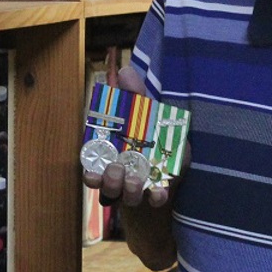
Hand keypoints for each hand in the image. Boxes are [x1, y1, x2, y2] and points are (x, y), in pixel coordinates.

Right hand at [82, 63, 176, 206]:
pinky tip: (158, 192)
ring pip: (127, 197)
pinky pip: (154, 201)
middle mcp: (121, 175)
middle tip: (115, 170)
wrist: (180, 149)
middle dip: (109, 182)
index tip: (91, 173)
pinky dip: (156, 198)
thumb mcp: (146, 111)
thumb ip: (136, 95)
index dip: (90, 174)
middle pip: (108, 186)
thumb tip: (125, 70)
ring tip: (135, 180)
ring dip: (129, 191)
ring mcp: (140, 186)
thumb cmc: (153, 130)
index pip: (94, 169)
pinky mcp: (159, 191)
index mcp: (111, 156)